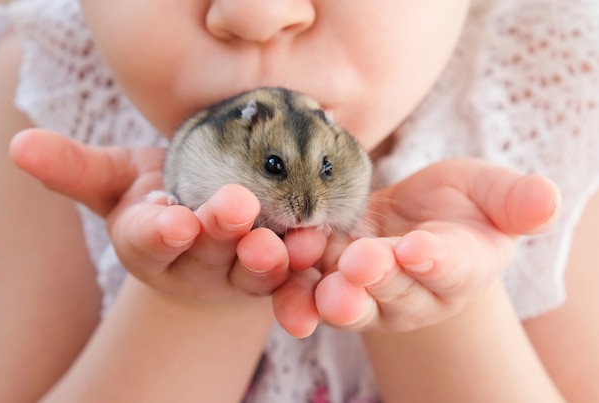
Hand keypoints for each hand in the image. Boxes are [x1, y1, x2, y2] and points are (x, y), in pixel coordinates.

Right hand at [8, 129, 297, 309]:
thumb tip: (19, 146)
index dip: (159, 233)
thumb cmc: (156, 198)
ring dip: (272, 258)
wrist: (202, 232)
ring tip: (290, 242)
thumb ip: (76, 169)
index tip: (172, 221)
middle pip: (207, 250)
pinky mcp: (276, 276)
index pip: (149, 240)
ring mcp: (235, 274)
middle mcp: (192, 263)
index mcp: (149, 241)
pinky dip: (305, 268)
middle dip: (221, 231)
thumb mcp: (117, 181)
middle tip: (237, 207)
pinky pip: (294, 276)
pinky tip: (320, 246)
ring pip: (254, 271)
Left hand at [275, 159, 560, 334]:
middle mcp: (412, 292)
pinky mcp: (327, 283)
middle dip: (376, 279)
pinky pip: (307, 293)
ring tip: (311, 278)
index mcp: (458, 267)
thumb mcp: (489, 193)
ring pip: (347, 300)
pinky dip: (291, 290)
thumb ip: (515, 200)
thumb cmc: (458, 205)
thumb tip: (549, 198)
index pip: (450, 267)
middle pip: (394, 290)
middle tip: (359, 265)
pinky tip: (274, 276)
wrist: (412, 221)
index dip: (436, 260)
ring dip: (327, 294)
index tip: (419, 249)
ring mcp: (367, 293)